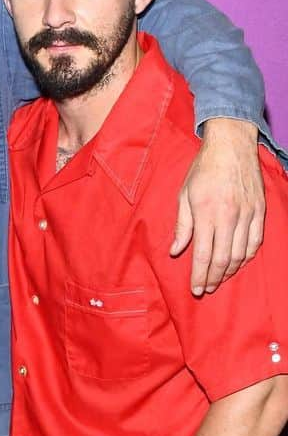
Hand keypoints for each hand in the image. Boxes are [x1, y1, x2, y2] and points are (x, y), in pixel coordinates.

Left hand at [171, 118, 263, 294]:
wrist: (231, 145)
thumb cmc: (203, 170)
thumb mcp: (184, 195)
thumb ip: (182, 226)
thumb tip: (176, 251)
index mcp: (207, 213)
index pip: (203, 254)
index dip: (199, 275)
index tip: (195, 289)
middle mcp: (229, 216)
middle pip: (223, 259)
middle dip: (214, 278)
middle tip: (206, 289)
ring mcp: (247, 214)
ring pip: (241, 253)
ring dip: (230, 270)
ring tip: (220, 279)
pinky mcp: (259, 210)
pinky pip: (255, 240)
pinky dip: (247, 256)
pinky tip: (238, 262)